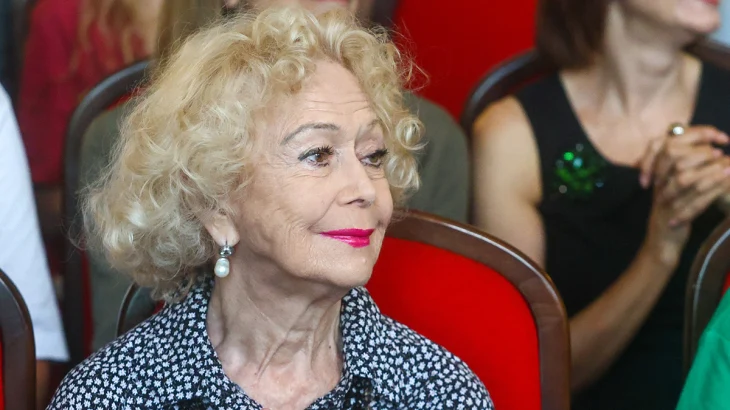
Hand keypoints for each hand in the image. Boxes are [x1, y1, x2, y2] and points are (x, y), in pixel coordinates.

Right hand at [639, 126, 729, 266]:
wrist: (661, 241)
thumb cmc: (673, 211)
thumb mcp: (675, 186)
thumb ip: (688, 167)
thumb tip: (716, 150)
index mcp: (658, 173)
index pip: (670, 145)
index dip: (695, 136)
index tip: (718, 136)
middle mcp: (659, 184)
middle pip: (674, 159)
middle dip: (700, 152)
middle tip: (720, 152)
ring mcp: (666, 200)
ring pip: (685, 179)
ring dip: (709, 171)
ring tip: (728, 164)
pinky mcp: (675, 216)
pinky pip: (696, 201)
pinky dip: (714, 190)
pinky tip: (727, 183)